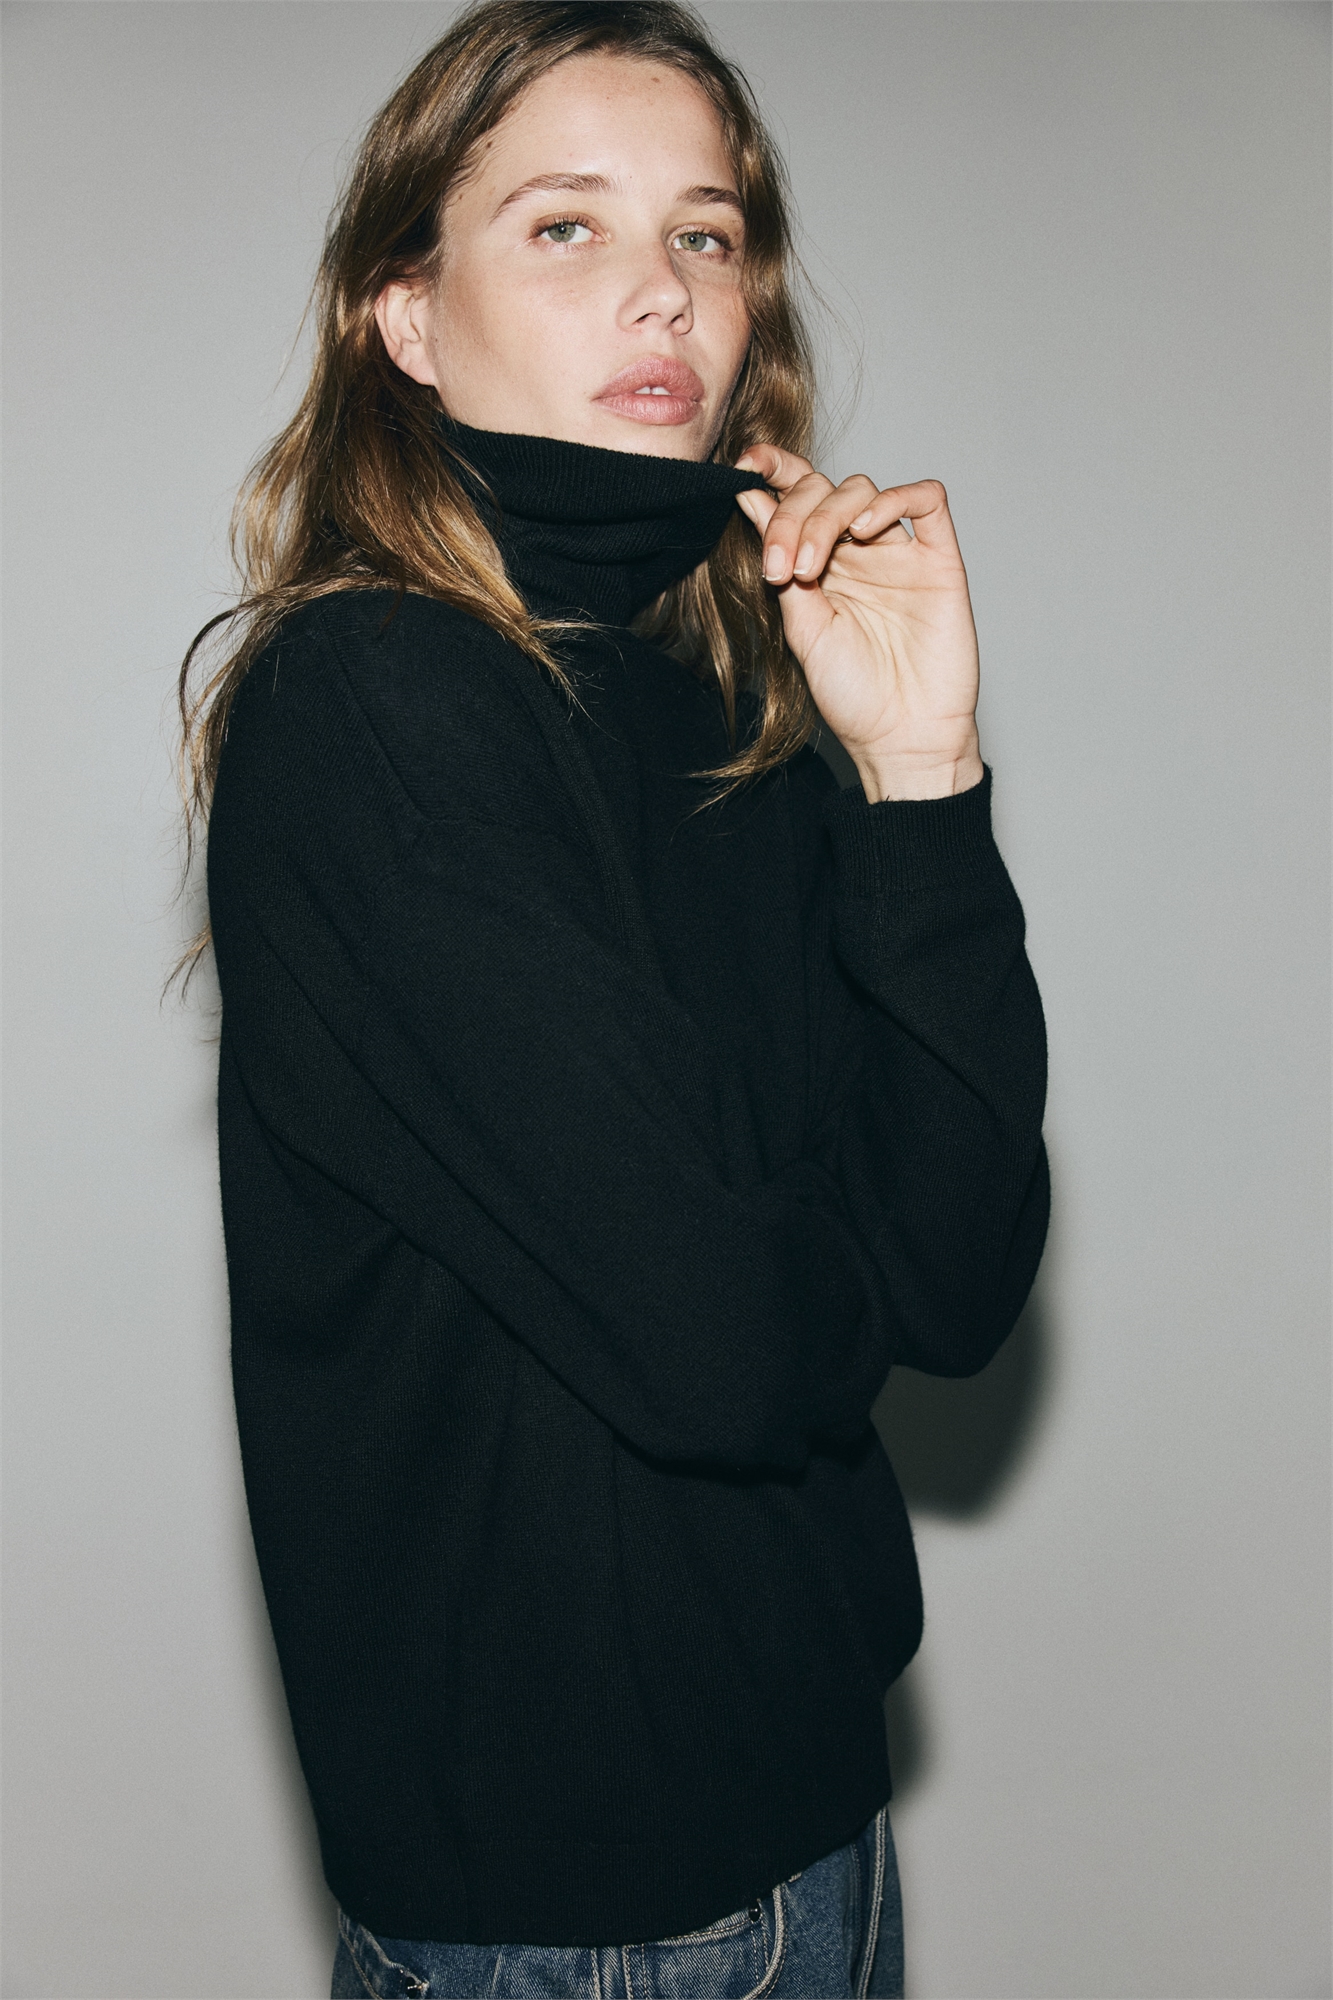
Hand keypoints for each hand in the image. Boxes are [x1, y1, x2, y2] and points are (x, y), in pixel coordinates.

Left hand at [733, 445, 983, 801]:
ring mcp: (899, 555)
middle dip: (791, 516)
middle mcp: (859, 553)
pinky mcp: (939, 562)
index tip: (742, 469)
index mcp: (821, 564)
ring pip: (863, 490)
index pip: (796, 498)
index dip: (773, 472)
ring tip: (810, 567)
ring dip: (828, 516)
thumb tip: (748, 500)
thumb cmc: (853, 696)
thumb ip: (780, 564)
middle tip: (780, 567)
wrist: (901, 738)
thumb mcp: (802, 628)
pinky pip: (927, 501)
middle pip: (824, 490)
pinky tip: (866, 529)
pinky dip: (895, 499)